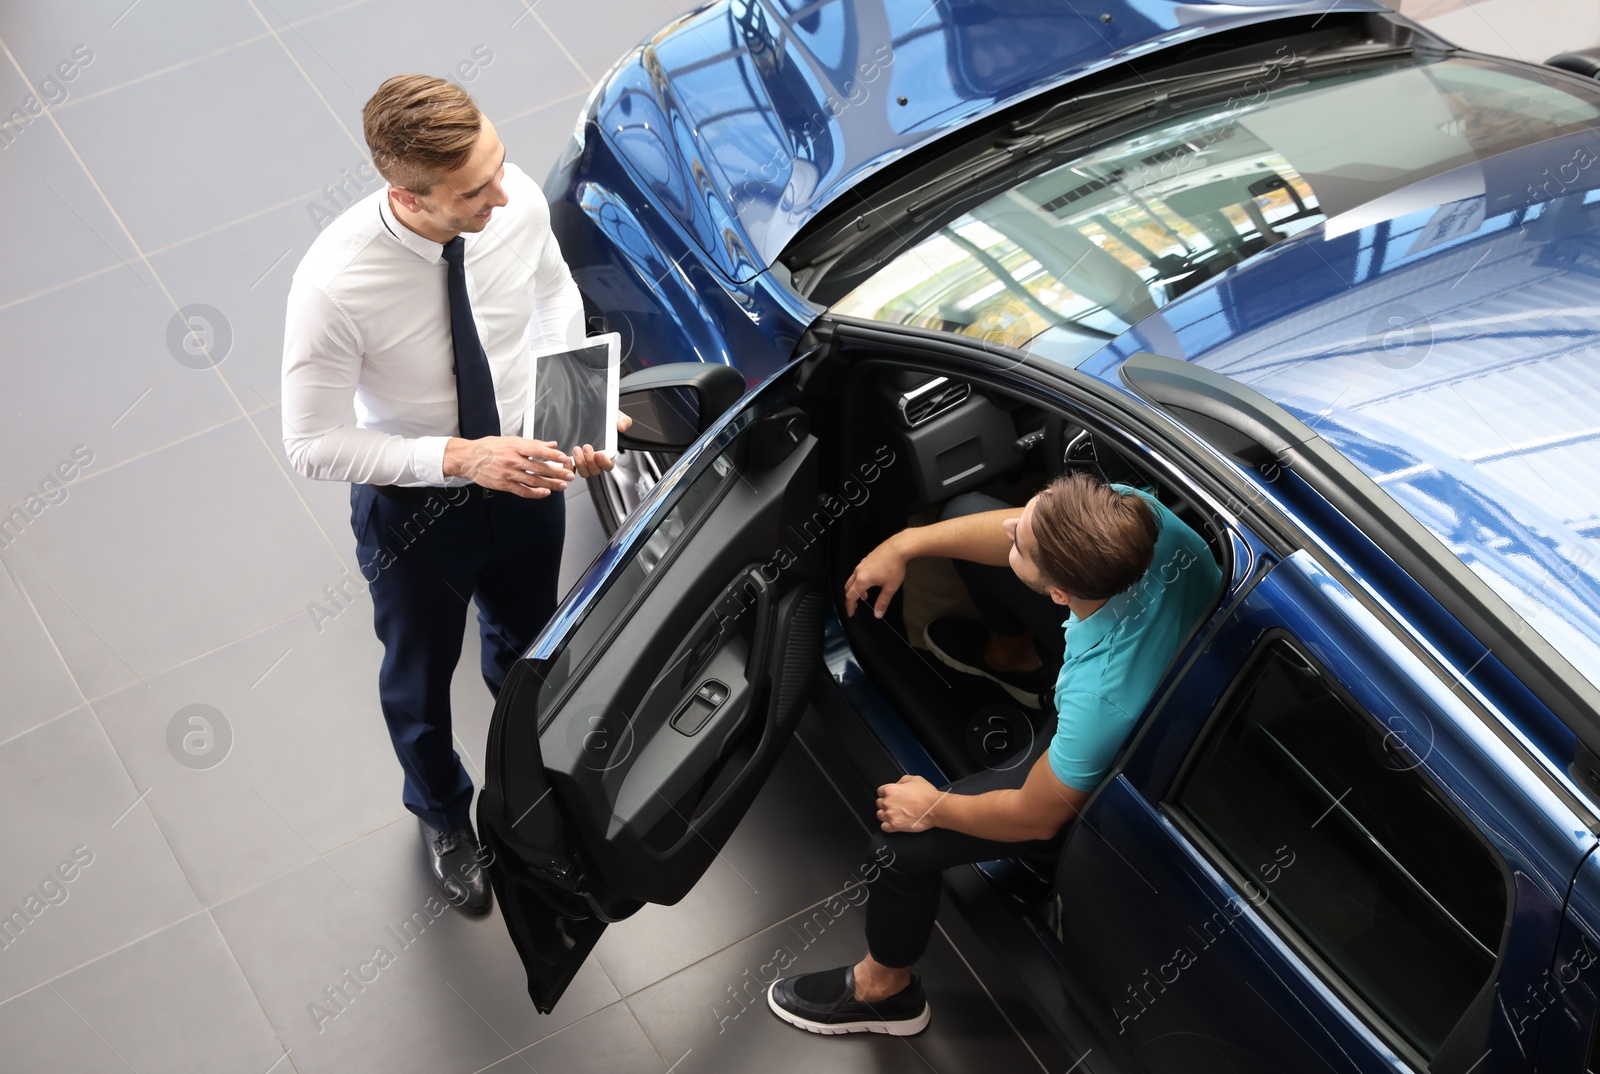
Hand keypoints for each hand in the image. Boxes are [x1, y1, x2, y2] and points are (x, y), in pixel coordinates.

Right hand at [443, 436, 572, 496]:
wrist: (468, 458)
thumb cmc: (490, 447)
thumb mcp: (511, 440)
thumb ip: (533, 444)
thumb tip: (552, 445)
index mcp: (515, 446)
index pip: (538, 451)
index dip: (553, 455)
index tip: (564, 459)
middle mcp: (513, 460)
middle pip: (539, 468)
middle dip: (557, 472)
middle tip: (570, 475)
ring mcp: (508, 473)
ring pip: (533, 481)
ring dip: (550, 484)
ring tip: (562, 486)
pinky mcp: (504, 484)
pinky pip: (522, 491)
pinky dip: (535, 493)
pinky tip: (545, 493)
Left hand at [569, 413, 634, 478]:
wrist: (592, 415)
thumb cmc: (607, 421)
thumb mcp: (617, 418)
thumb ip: (623, 421)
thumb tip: (621, 427)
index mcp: (608, 455)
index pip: (609, 465)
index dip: (604, 462)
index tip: (599, 454)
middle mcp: (597, 462)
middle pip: (595, 470)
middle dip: (590, 461)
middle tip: (587, 447)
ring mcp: (585, 462)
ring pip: (584, 472)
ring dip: (580, 463)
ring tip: (576, 449)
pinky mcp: (575, 460)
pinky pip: (572, 469)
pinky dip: (569, 466)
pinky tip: (568, 457)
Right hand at [844, 534, 908, 617]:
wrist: (898, 547)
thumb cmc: (895, 567)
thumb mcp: (890, 588)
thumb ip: (882, 602)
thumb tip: (877, 614)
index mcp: (862, 580)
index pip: (851, 596)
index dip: (850, 606)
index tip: (851, 613)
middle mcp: (859, 571)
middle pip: (848, 587)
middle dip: (850, 598)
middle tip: (855, 606)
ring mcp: (862, 564)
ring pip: (852, 579)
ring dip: (856, 589)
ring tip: (864, 595)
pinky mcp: (866, 559)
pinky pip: (858, 572)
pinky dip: (859, 580)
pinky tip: (870, 581)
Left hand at [876, 775, 943, 832]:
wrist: (934, 808)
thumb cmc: (927, 795)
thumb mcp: (915, 779)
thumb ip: (902, 781)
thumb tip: (898, 784)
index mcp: (890, 790)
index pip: (880, 791)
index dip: (886, 794)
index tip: (890, 796)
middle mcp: (888, 802)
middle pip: (879, 803)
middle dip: (886, 804)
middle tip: (895, 805)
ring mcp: (890, 815)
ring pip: (880, 815)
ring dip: (885, 814)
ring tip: (894, 814)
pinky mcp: (895, 826)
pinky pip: (884, 827)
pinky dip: (887, 826)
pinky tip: (894, 823)